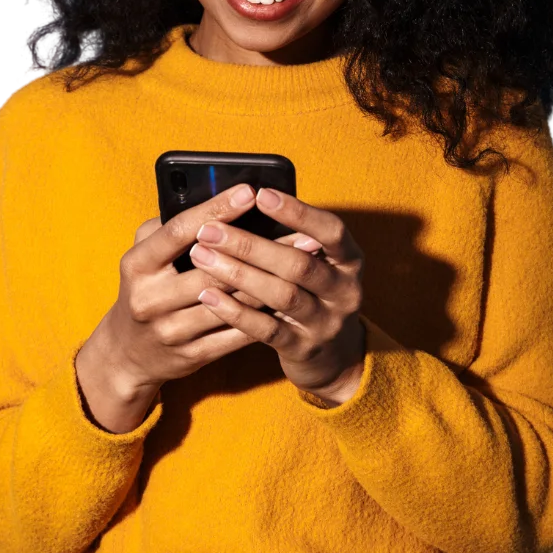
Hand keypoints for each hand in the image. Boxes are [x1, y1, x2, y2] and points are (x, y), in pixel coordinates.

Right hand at [77, 183, 318, 431]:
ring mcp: (171, 331)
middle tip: (300, 232)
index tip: (249, 192)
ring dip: (271, 281)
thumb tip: (213, 198)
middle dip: (259, 249)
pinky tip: (291, 298)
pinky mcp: (192, 356)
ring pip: (231, 303)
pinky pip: (236, 334)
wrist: (129, 354)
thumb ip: (169, 226)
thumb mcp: (143, 255)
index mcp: (138, 265)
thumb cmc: (147, 288)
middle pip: (212, 269)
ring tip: (305, 264)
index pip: (179, 231)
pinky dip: (265, 316)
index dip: (215, 210)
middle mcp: (150, 299)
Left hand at [190, 187, 365, 402]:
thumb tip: (244, 203)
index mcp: (350, 261)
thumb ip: (293, 241)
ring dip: (238, 274)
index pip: (331, 231)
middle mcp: (344, 292)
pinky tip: (208, 295)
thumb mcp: (319, 265)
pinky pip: (267, 330)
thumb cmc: (315, 295)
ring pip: (281, 295)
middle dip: (250, 245)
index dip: (298, 212)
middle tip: (209, 231)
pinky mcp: (303, 349)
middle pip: (298, 264)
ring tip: (202, 256)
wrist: (334, 357)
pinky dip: (236, 312)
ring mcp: (325, 323)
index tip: (261, 194)